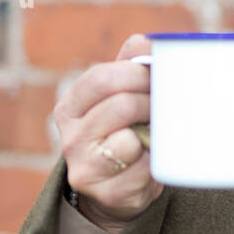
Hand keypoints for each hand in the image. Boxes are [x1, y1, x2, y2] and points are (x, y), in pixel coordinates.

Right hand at [52, 34, 162, 232]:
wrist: (115, 191)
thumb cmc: (121, 133)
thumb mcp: (117, 98)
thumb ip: (129, 66)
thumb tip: (147, 41)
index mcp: (69, 107)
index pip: (101, 78)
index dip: (136, 72)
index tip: (158, 75)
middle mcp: (69, 137)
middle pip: (121, 105)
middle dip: (151, 101)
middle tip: (164, 104)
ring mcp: (84, 167)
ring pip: (131, 138)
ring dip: (153, 133)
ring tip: (155, 133)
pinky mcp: (106, 193)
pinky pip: (144, 167)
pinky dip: (155, 161)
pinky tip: (150, 162)